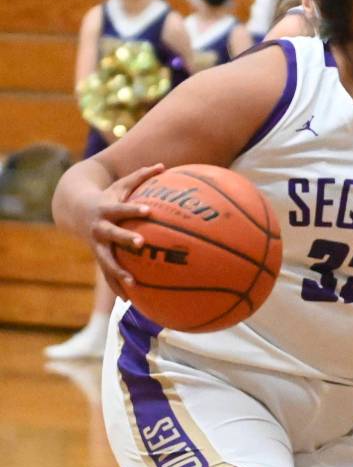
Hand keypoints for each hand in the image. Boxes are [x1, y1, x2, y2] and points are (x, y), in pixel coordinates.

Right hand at [84, 164, 164, 299]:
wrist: (75, 210)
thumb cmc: (107, 195)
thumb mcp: (121, 184)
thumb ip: (141, 175)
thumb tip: (163, 165)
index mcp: (107, 210)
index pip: (121, 209)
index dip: (133, 209)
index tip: (147, 211)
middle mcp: (100, 229)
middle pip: (113, 235)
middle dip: (126, 239)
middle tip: (141, 244)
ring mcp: (98, 245)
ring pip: (107, 260)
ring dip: (119, 272)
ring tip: (134, 283)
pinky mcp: (99, 257)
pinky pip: (108, 275)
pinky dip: (117, 287)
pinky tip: (131, 300)